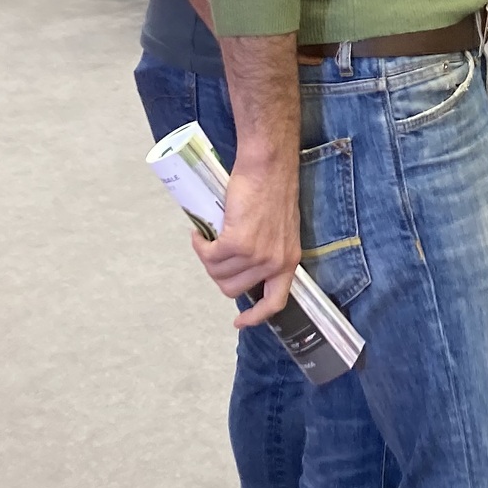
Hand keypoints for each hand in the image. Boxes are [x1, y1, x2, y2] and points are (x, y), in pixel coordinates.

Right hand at [196, 157, 301, 326]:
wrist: (269, 165)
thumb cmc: (272, 188)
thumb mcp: (279, 228)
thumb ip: (268, 249)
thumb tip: (243, 264)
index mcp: (288, 261)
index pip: (275, 302)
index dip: (256, 316)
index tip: (240, 323)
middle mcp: (275, 262)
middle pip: (234, 289)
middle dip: (218, 274)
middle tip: (213, 252)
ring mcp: (257, 254)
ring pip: (218, 273)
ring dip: (207, 259)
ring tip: (206, 239)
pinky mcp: (239, 242)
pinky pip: (209, 256)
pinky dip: (199, 246)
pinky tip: (199, 233)